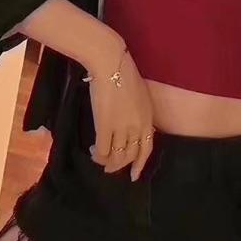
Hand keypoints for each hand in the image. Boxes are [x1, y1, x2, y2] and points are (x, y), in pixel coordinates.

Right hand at [86, 43, 154, 180]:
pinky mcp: (105, 125)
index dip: (139, 164)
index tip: (133, 176)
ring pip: (116, 156)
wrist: (111, 64)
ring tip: (97, 157)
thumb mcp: (140, 95)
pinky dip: (97, 154)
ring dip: (106, 161)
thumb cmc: (123, 74)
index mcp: (148, 118)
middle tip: (108, 167)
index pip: (146, 149)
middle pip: (129, 155)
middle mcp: (138, 126)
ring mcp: (122, 127)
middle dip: (118, 165)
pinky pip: (102, 149)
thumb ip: (139, 113)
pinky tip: (92, 150)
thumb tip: (131, 127)